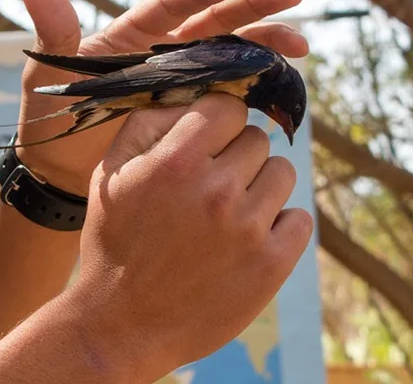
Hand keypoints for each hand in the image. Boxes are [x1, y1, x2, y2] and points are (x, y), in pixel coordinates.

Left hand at [16, 0, 307, 192]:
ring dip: (267, 42)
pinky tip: (289, 80)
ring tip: (301, 43)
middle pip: (214, 19)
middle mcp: (164, 49)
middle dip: (253, 5)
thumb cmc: (51, 115)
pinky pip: (235, 88)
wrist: (61, 169)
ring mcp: (184, 77)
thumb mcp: (50, 74)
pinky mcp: (197, 107)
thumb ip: (54, 31)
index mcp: (133, 34)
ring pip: (233, 50)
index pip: (171, 4)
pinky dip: (261, 82)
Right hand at [61, 94, 313, 378]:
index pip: (228, 106)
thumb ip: (150, 122)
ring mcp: (248, 229)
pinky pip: (300, 218)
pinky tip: (248, 238)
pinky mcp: (272, 265)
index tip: (208, 141)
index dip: (217, 121)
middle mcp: (215, 190)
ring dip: (259, 187)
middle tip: (209, 186)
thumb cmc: (115, 238)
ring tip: (227, 213)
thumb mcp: (112, 171)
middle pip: (256, 139)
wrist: (122, 322)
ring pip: (282, 173)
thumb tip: (193, 91)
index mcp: (176, 161)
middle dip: (235, 156)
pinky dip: (280, 224)